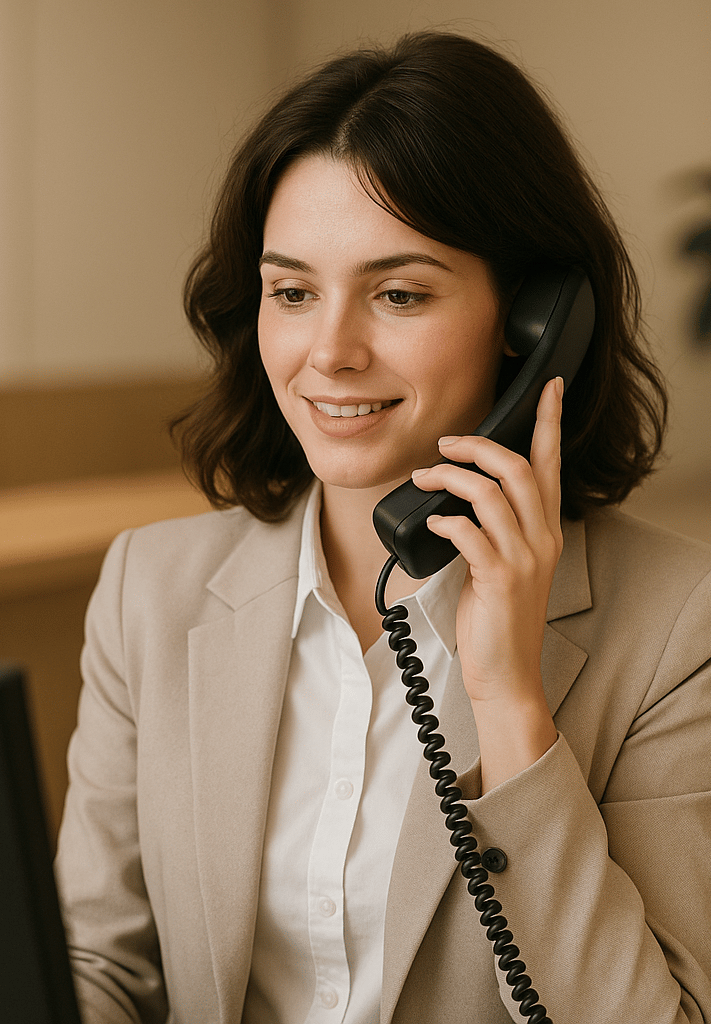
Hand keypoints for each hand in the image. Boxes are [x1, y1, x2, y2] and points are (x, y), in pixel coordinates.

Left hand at [410, 377, 562, 789]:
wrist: (505, 673)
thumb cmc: (496, 619)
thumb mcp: (503, 564)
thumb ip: (491, 528)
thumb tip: (452, 498)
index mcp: (544, 531)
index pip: (552, 465)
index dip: (549, 423)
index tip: (549, 388)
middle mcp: (542, 539)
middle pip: (520, 468)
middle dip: (480, 445)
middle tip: (446, 443)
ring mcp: (524, 559)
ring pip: (493, 494)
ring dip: (452, 478)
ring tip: (425, 478)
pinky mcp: (500, 579)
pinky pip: (470, 533)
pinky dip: (446, 520)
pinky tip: (431, 523)